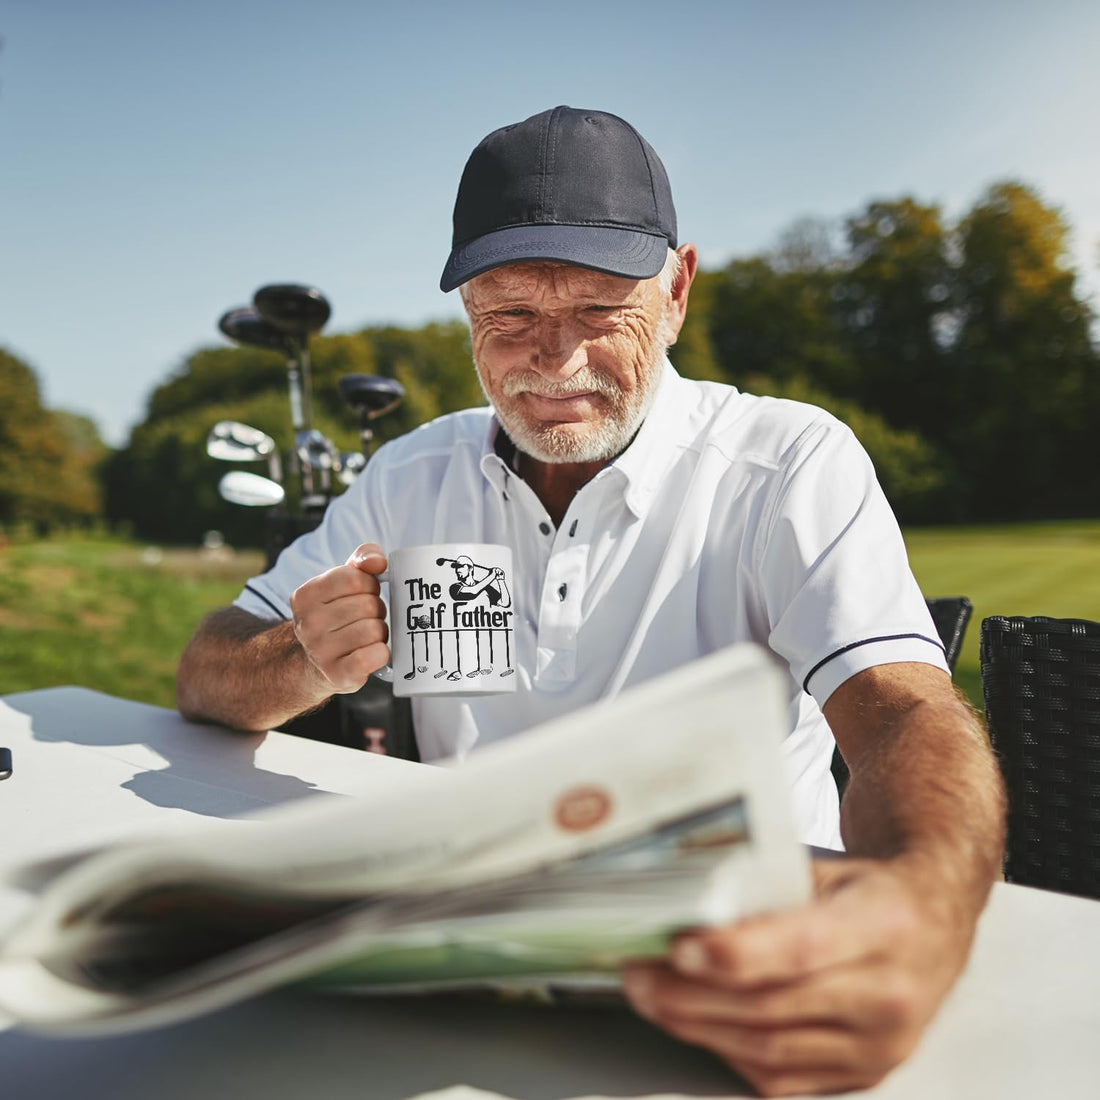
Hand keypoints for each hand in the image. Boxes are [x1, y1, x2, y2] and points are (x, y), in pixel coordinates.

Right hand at [289, 542, 389, 694]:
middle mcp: (307, 624)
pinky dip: (381, 653)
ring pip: (375, 629)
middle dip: (376, 610)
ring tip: (367, 636)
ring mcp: (320, 651)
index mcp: (305, 595)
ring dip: (380, 632)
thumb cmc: (335, 614)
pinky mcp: (338, 674)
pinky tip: (373, 652)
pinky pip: (374, 656)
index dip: (369, 584)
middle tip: (367, 618)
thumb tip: (377, 561)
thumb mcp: (341, 581)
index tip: (365, 593)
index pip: (355, 578)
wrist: (313, 662)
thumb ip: (362, 559)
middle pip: (369, 605)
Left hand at [622, 857, 974, 1095]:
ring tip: (651, 999)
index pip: (801, 947)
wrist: (938, 924)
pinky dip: (730, 1052)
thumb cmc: (870, 889)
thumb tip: (684, 903)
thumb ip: (767, 887)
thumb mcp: (828, 869)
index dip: (734, 953)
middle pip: (774, 1006)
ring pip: (771, 1049)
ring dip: (698, 1027)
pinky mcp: (867, 1074)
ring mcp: (882, 1045)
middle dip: (691, 996)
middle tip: (638, 975)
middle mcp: (891, 993)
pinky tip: (696, 1025)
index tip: (678, 948)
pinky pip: (784, 1078)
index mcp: (883, 923)